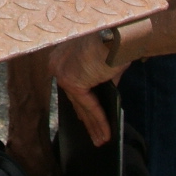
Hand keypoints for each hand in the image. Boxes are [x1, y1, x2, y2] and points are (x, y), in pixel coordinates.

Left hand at [46, 29, 129, 145]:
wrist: (118, 35)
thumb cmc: (115, 43)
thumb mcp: (105, 65)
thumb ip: (100, 80)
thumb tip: (102, 98)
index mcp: (63, 56)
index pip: (71, 87)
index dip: (80, 106)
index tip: (84, 120)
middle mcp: (57, 63)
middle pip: (74, 99)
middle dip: (86, 120)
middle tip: (94, 137)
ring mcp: (62, 73)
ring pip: (80, 105)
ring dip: (93, 125)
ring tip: (101, 140)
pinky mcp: (71, 81)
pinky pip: (88, 106)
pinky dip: (99, 121)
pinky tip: (106, 133)